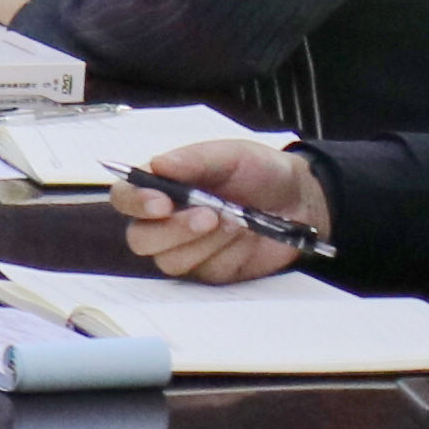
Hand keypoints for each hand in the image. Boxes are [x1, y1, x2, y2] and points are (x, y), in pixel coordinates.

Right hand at [111, 142, 323, 285]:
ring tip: (235, 222)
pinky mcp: (208, 271)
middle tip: (209, 216)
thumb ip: (195, 159)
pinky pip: (201, 272)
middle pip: (140, 238)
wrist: (303, 200)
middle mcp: (166, 220)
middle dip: (172, 230)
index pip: (125, 197)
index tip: (161, 203)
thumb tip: (157, 164)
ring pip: (168, 260)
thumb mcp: (232, 155)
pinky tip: (243, 237)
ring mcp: (186, 249)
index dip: (135, 202)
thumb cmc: (262, 172)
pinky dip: (223, 254)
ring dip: (202, 243)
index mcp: (162, 186)